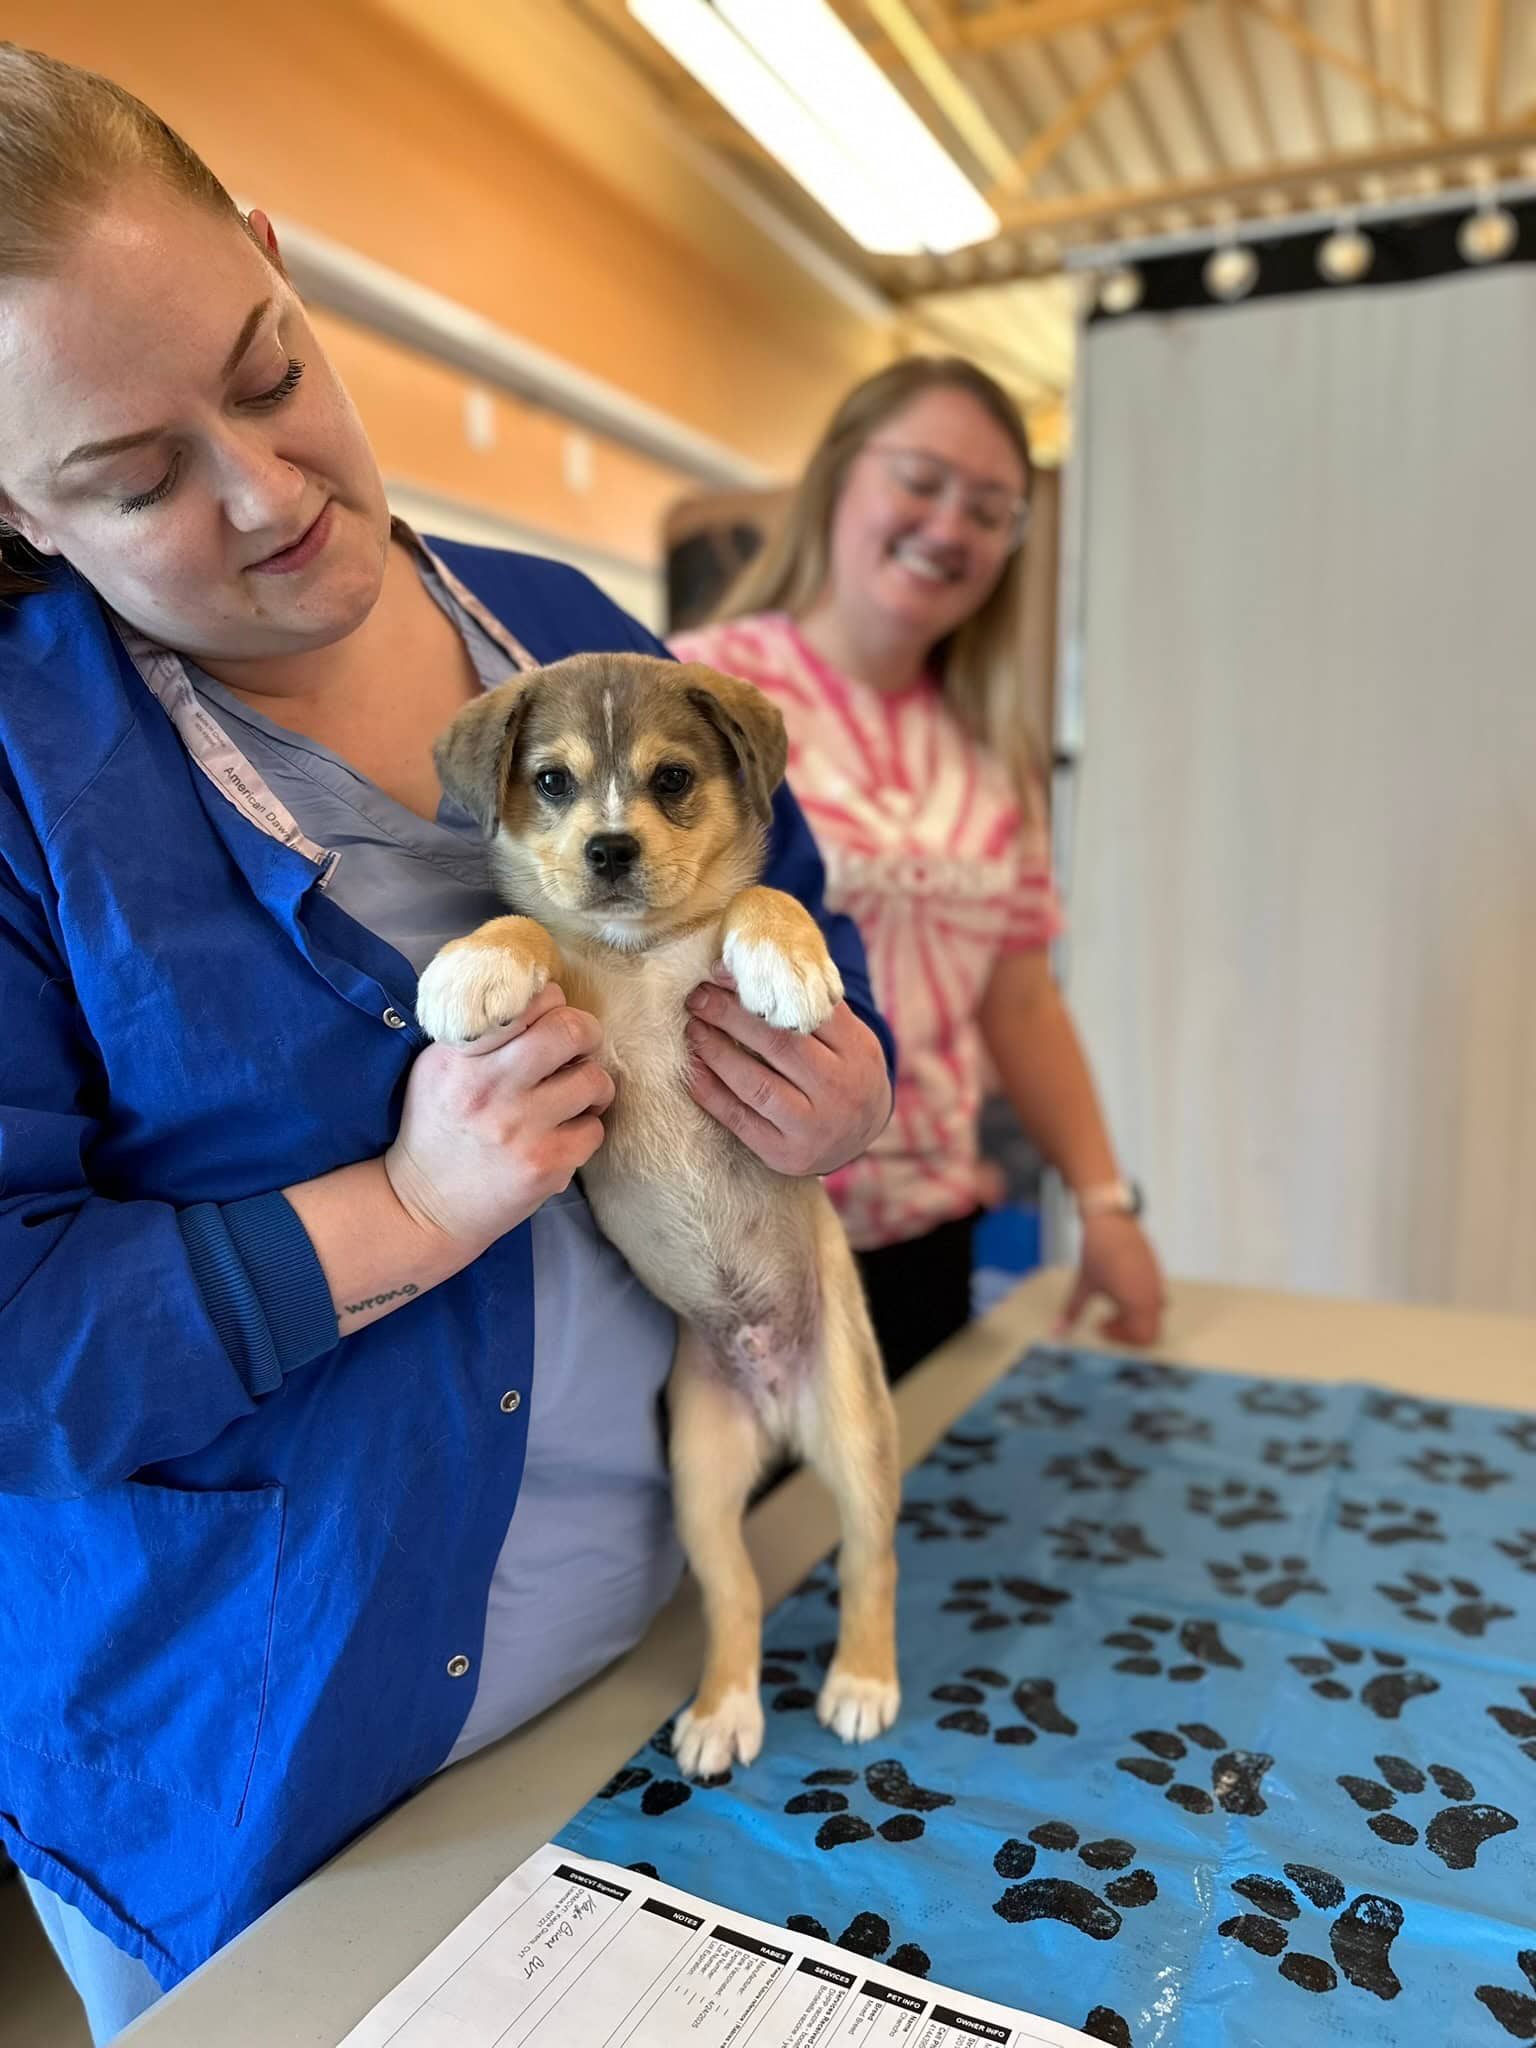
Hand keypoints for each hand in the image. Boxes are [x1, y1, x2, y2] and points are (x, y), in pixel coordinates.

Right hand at [385, 983, 613, 1252]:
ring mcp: (521, 1128)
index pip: (530, 1000)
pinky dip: (585, 1130)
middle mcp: (490, 1087)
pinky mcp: (545, 1165)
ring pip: (593, 1080)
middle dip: (587, 1033)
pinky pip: (595, 1129)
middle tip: (580, 1047)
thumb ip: (481, 1033)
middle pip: (571, 1030)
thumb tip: (536, 995)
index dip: (552, 1003)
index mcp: (461, 1055)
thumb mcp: (438, 1068)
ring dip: (592, 1085)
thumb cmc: (437, 1129)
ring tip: (575, 1096)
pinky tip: (562, 1135)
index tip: (550, 1020)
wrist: (423, 1206)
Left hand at [684, 969, 891, 1175]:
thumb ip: (808, 1006)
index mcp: (857, 1050)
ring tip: (693, 1029)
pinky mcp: (786, 1154)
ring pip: (756, 1084)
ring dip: (716, 1052)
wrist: (861, 1137)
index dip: (758, 990)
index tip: (721, 973)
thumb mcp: (846, 1037)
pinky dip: (710, 1092)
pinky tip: (693, 1069)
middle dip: (730, 1016)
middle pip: (779, 1044)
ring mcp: (813, 1126)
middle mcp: (839, 1089)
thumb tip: (738, 971)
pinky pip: (739, 1119)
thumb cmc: (844, 1072)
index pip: (805, 1011)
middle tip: (698, 997)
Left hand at [1056, 1213, 1164, 1345]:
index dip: (1120, 1338)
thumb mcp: (1084, 1285)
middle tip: (1106, 1321)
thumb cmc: (1098, 1252)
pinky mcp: (1156, 1273)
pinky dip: (1139, 1304)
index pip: (1141, 1338)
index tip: (1100, 1326)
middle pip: (1151, 1332)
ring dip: (1134, 1318)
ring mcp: (1157, 1284)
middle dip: (1129, 1333)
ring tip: (1112, 1306)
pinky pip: (1155, 1299)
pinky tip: (1120, 1290)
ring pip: (1153, 1316)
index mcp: (1137, 1303)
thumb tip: (1057, 1331)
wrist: (1111, 1220)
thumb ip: (1072, 1312)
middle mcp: (1152, 1296)